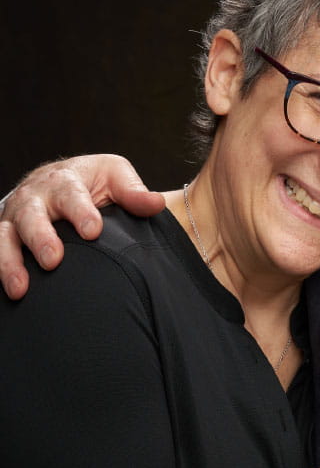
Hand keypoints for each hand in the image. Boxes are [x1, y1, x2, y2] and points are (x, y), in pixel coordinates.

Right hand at [0, 154, 163, 298]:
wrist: (56, 179)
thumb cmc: (91, 180)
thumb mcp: (115, 176)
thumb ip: (133, 192)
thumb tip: (157, 203)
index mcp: (64, 180)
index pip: (72, 194)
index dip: (81, 212)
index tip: (93, 231)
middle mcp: (34, 198)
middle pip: (32, 216)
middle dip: (41, 238)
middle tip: (53, 260)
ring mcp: (14, 218)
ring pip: (4, 237)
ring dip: (10, 262)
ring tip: (21, 287)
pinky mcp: (4, 237)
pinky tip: (9, 291)